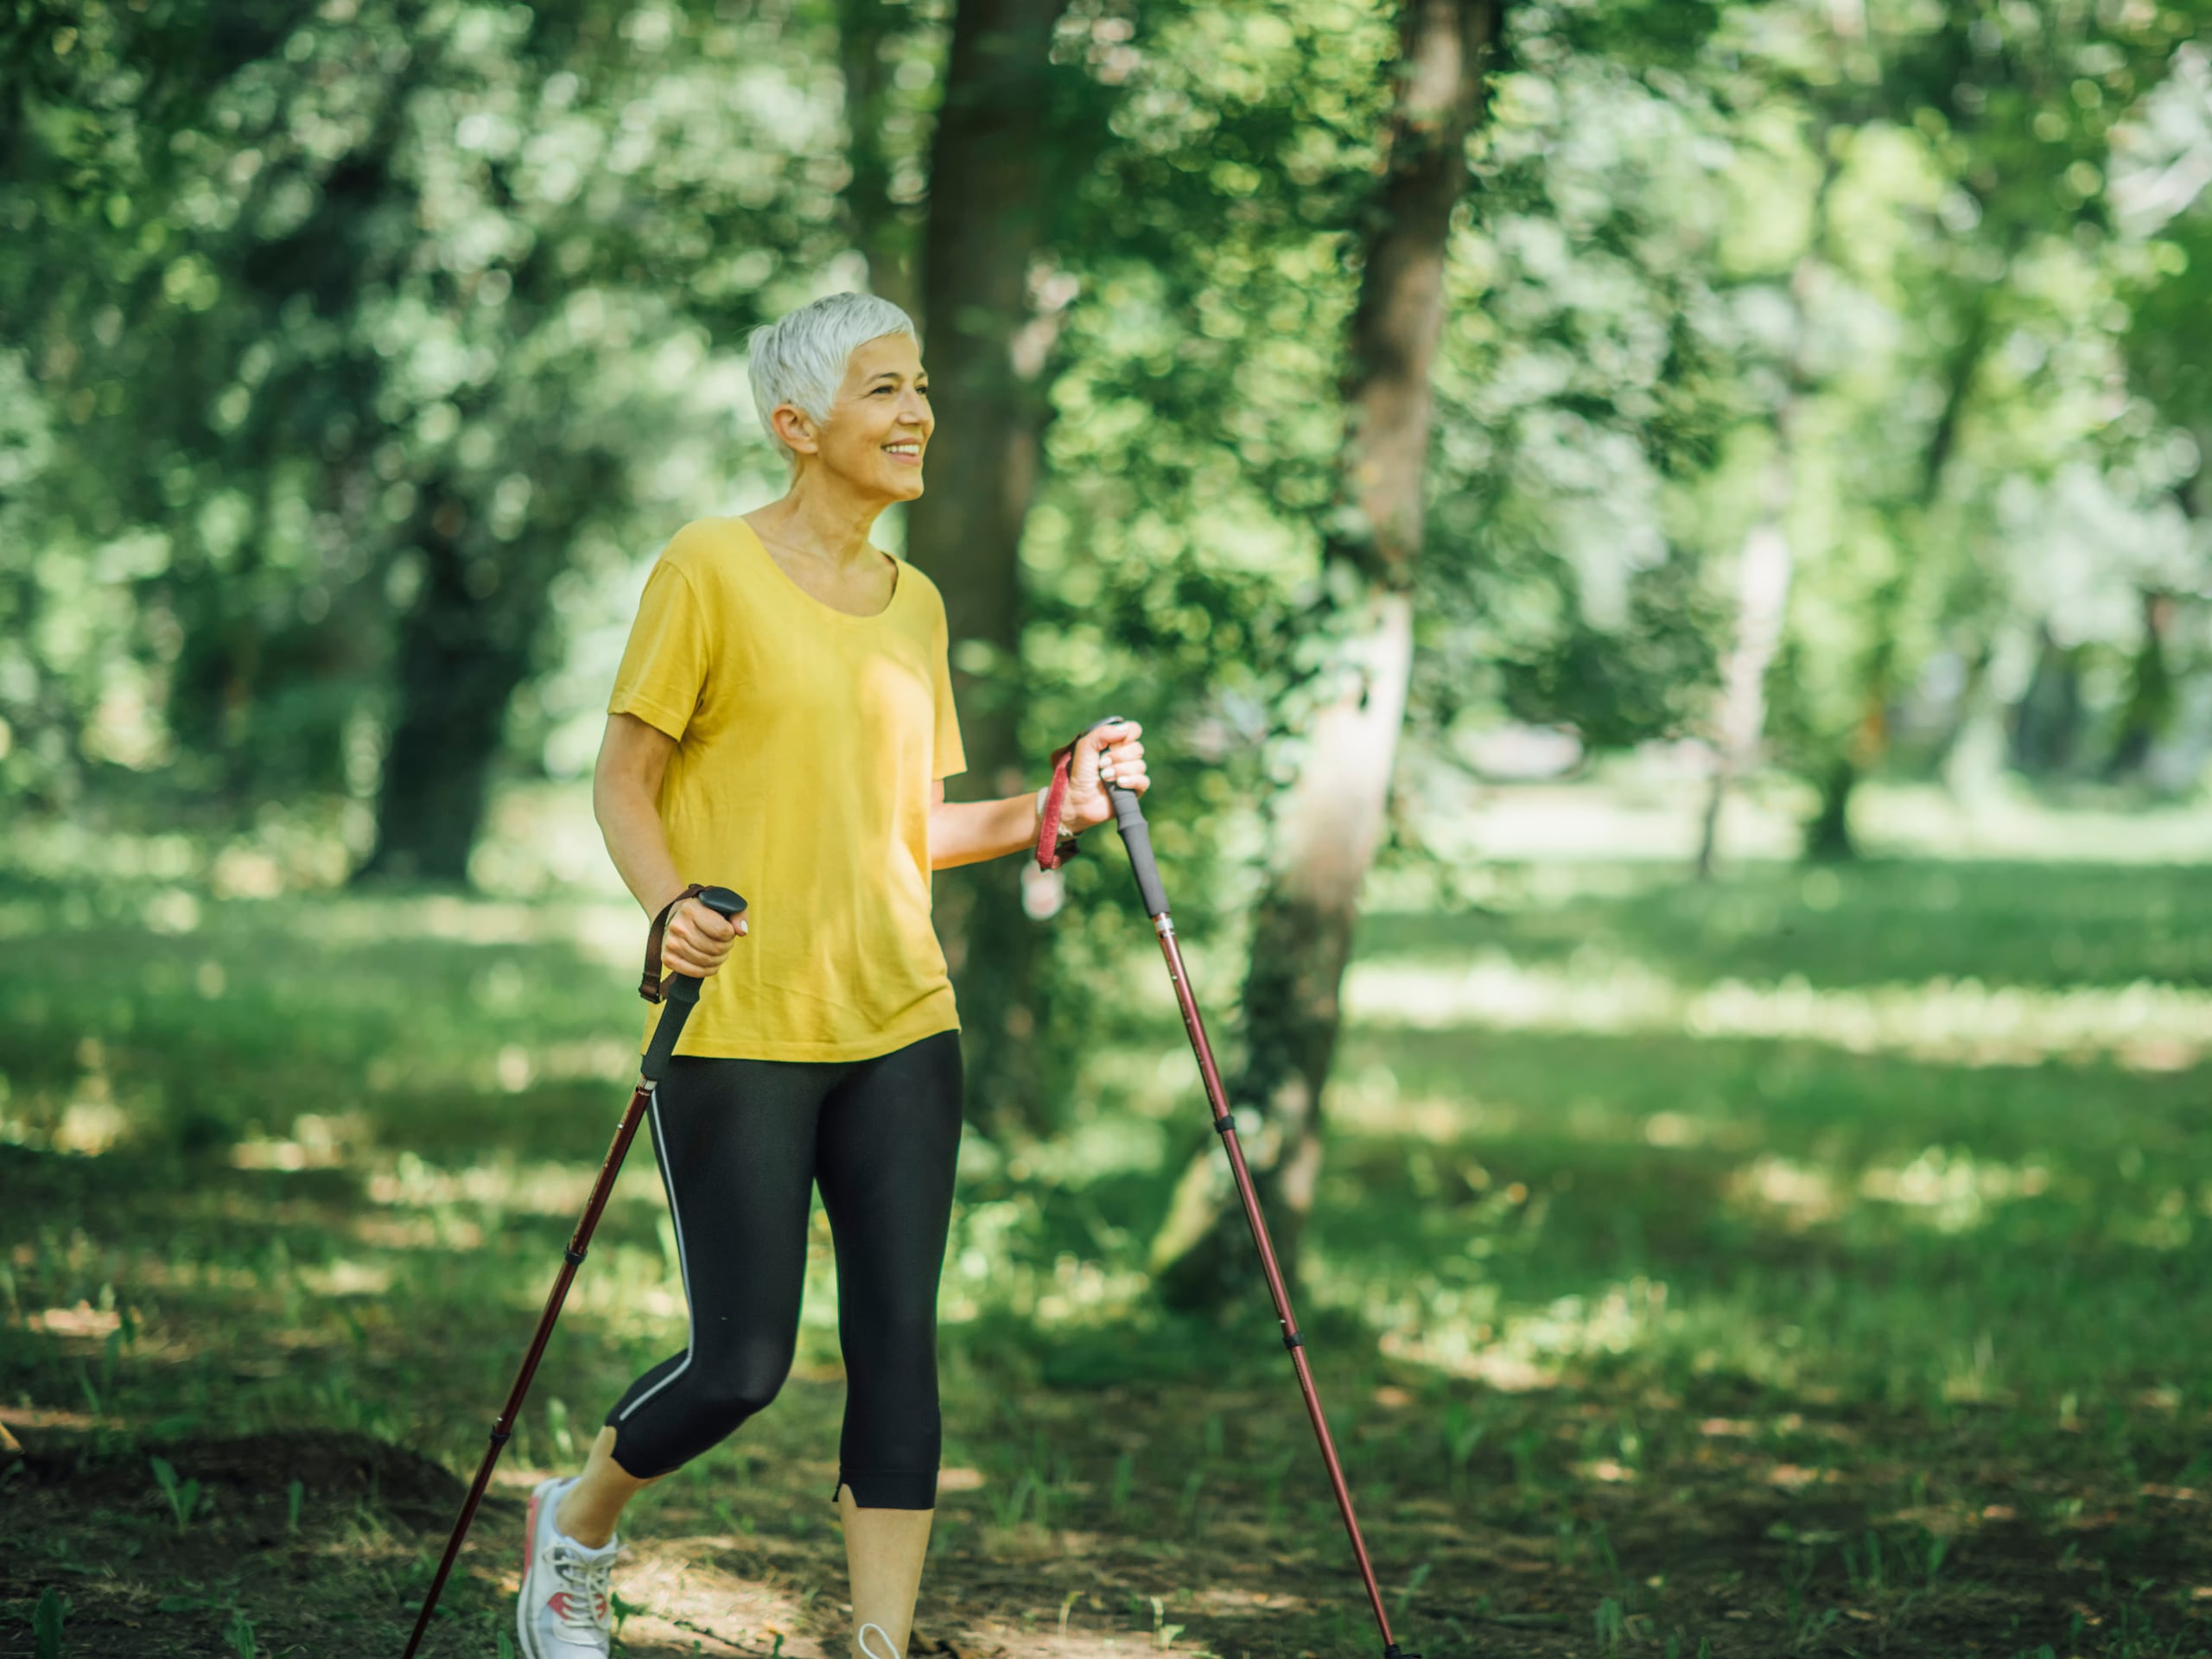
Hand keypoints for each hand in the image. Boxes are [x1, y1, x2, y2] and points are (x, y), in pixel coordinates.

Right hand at [661, 891, 745, 978]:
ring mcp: (671, 943)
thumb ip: (738, 913)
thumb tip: (742, 931)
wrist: (676, 917)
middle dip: (726, 947)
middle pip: (715, 948)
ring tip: (718, 951)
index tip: (728, 930)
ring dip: (718, 959)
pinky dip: (708, 971)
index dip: (730, 934)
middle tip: (724, 942)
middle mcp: (678, 926)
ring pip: (706, 961)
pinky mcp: (667, 958)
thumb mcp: (722, 904)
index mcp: (691, 909)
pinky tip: (711, 963)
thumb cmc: (704, 912)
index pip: (721, 931)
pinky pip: (695, 972)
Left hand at [1059, 719, 1148, 833]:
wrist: (1076, 799)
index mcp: (1115, 744)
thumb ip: (1102, 733)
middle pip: (1137, 748)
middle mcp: (1125, 757)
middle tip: (1101, 764)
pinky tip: (1119, 783)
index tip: (1112, 744)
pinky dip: (1131, 780)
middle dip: (1118, 756)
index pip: (1133, 730)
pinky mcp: (1134, 790)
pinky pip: (1144, 781)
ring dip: (1120, 770)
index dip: (1128, 734)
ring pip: (1140, 765)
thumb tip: (1125, 729)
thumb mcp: (1085, 747)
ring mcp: (1131, 774)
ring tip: (1104, 777)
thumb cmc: (1079, 773)